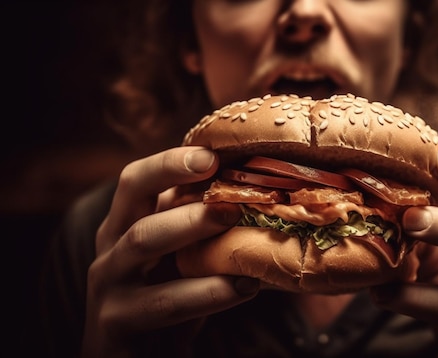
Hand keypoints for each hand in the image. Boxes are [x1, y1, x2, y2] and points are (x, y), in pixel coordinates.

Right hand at [81, 146, 259, 356]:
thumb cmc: (166, 304)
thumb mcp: (181, 262)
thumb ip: (201, 232)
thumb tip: (261, 196)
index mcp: (125, 225)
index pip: (138, 178)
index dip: (171, 160)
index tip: (212, 151)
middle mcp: (111, 246)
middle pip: (133, 194)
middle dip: (176, 176)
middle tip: (224, 170)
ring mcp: (108, 283)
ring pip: (142, 240)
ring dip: (191, 225)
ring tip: (235, 218)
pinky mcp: (115, 323)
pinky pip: (163, 302)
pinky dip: (206, 292)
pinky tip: (244, 286)